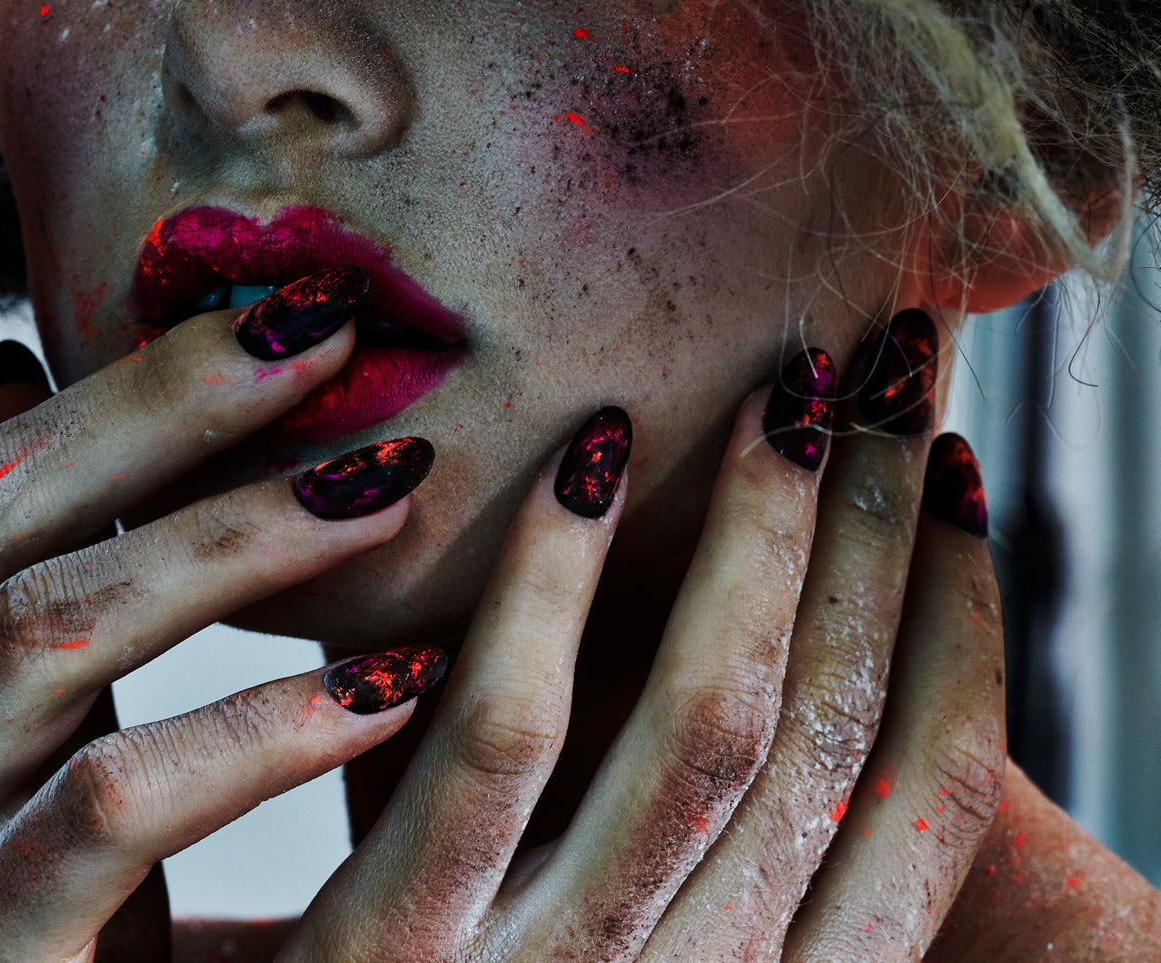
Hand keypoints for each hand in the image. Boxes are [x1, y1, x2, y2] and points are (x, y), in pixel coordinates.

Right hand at [0, 76, 445, 960]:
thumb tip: (28, 369)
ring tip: (395, 478)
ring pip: (52, 625)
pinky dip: (259, 728)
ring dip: (234, 537)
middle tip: (315, 324)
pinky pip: (115, 801)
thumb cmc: (77, 914)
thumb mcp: (55, 725)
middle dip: (156, 397)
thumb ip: (54, 570)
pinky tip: (393, 684)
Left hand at [280, 322, 1004, 959]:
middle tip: (889, 382)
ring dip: (764, 544)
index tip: (955, 484)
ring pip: (709, 730)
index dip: (960, 635)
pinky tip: (582, 462)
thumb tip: (735, 607)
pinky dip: (554, 587)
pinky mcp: (392, 961)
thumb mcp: (583, 908)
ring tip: (784, 397)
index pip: (918, 808)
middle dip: (878, 547)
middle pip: (826, 742)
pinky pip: (506, 741)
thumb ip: (647, 810)